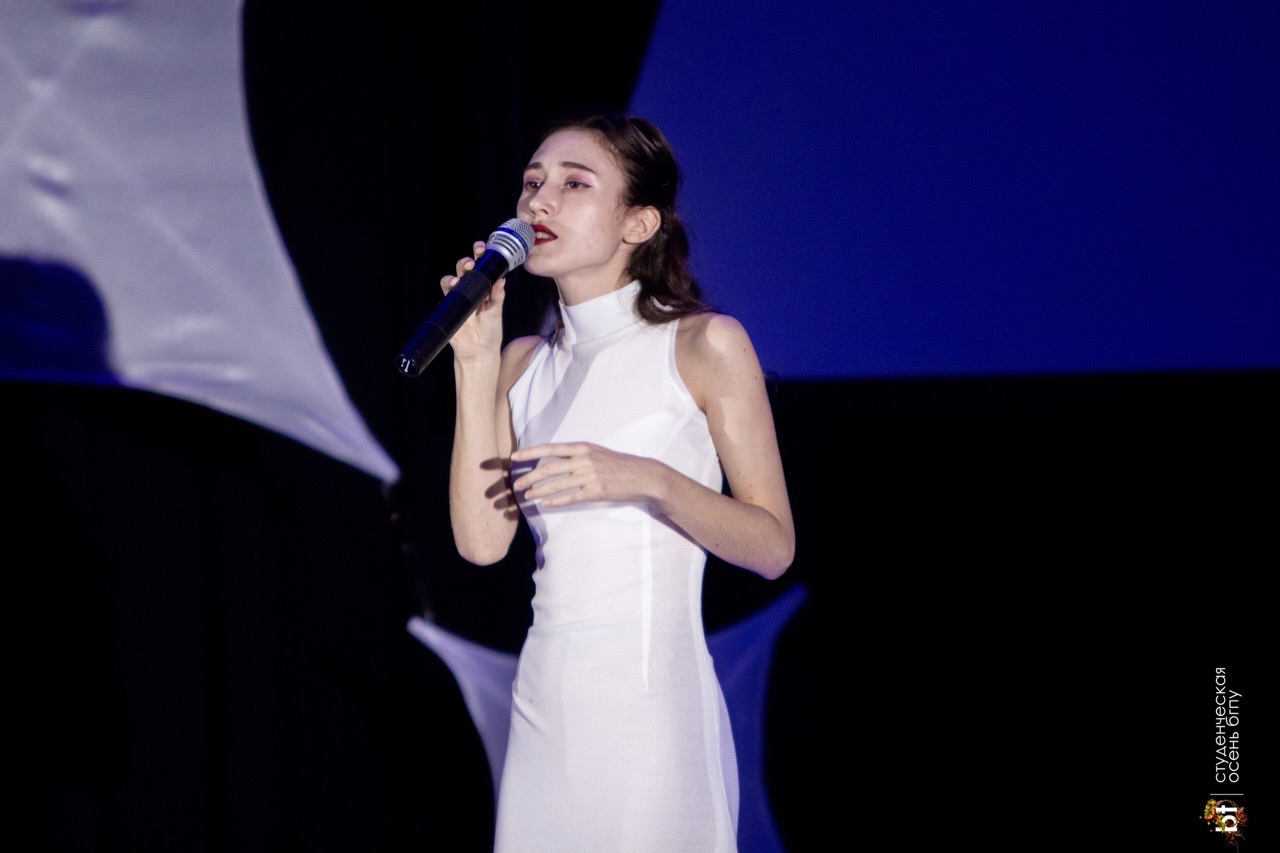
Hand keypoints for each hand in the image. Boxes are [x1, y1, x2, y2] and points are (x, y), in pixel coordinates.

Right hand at [439, 241, 505, 359]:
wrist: (479, 351)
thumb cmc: (490, 331)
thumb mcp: (497, 312)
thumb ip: (498, 296)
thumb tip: (502, 280)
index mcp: (484, 287)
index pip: (481, 267)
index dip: (480, 256)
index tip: (483, 249)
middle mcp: (470, 289)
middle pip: (464, 268)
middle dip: (467, 261)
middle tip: (472, 262)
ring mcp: (458, 297)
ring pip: (452, 278)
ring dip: (455, 275)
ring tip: (460, 279)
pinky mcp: (449, 306)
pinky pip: (445, 292)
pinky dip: (449, 287)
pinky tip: (454, 287)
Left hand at [510, 442, 662, 506]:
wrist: (642, 475)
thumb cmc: (617, 464)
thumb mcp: (596, 452)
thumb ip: (576, 455)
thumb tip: (554, 460)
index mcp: (582, 448)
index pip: (550, 449)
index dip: (531, 453)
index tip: (515, 457)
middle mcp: (584, 460)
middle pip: (549, 468)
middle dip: (529, 477)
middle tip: (516, 484)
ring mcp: (590, 476)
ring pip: (557, 485)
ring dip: (539, 491)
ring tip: (527, 496)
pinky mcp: (596, 491)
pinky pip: (571, 498)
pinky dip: (557, 501)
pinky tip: (546, 504)